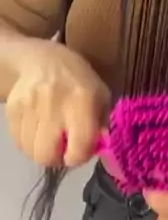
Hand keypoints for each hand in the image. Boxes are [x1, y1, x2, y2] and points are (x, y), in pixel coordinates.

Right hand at [5, 40, 109, 166]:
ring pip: (30, 151)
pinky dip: (29, 142)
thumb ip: (103, 127)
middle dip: (57, 159)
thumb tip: (101, 152)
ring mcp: (29, 107)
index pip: (78, 148)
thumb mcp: (101, 98)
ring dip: (42, 151)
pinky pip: (18, 141)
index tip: (81, 152)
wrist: (43, 60)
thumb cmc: (79, 82)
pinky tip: (39, 130)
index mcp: (82, 101)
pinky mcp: (12, 109)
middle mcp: (53, 105)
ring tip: (51, 138)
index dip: (80, 157)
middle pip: (47, 155)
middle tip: (63, 149)